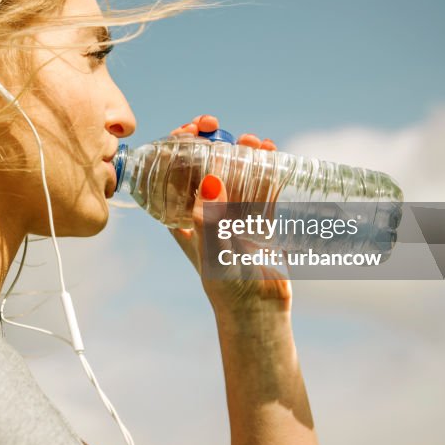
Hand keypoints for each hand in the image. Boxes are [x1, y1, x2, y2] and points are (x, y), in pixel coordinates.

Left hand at [168, 114, 292, 316]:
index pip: (173, 173)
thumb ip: (212, 218)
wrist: (258, 315)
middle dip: (213, 143)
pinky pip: (259, 187)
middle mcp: (205, 212)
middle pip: (204, 166)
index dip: (178, 146)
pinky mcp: (257, 220)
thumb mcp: (215, 251)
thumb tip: (209, 180)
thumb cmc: (227, 288)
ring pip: (234, 173)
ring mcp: (232, 215)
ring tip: (255, 142)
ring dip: (242, 153)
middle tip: (221, 129)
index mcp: (183, 217)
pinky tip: (272, 154)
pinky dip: (265, 169)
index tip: (192, 129)